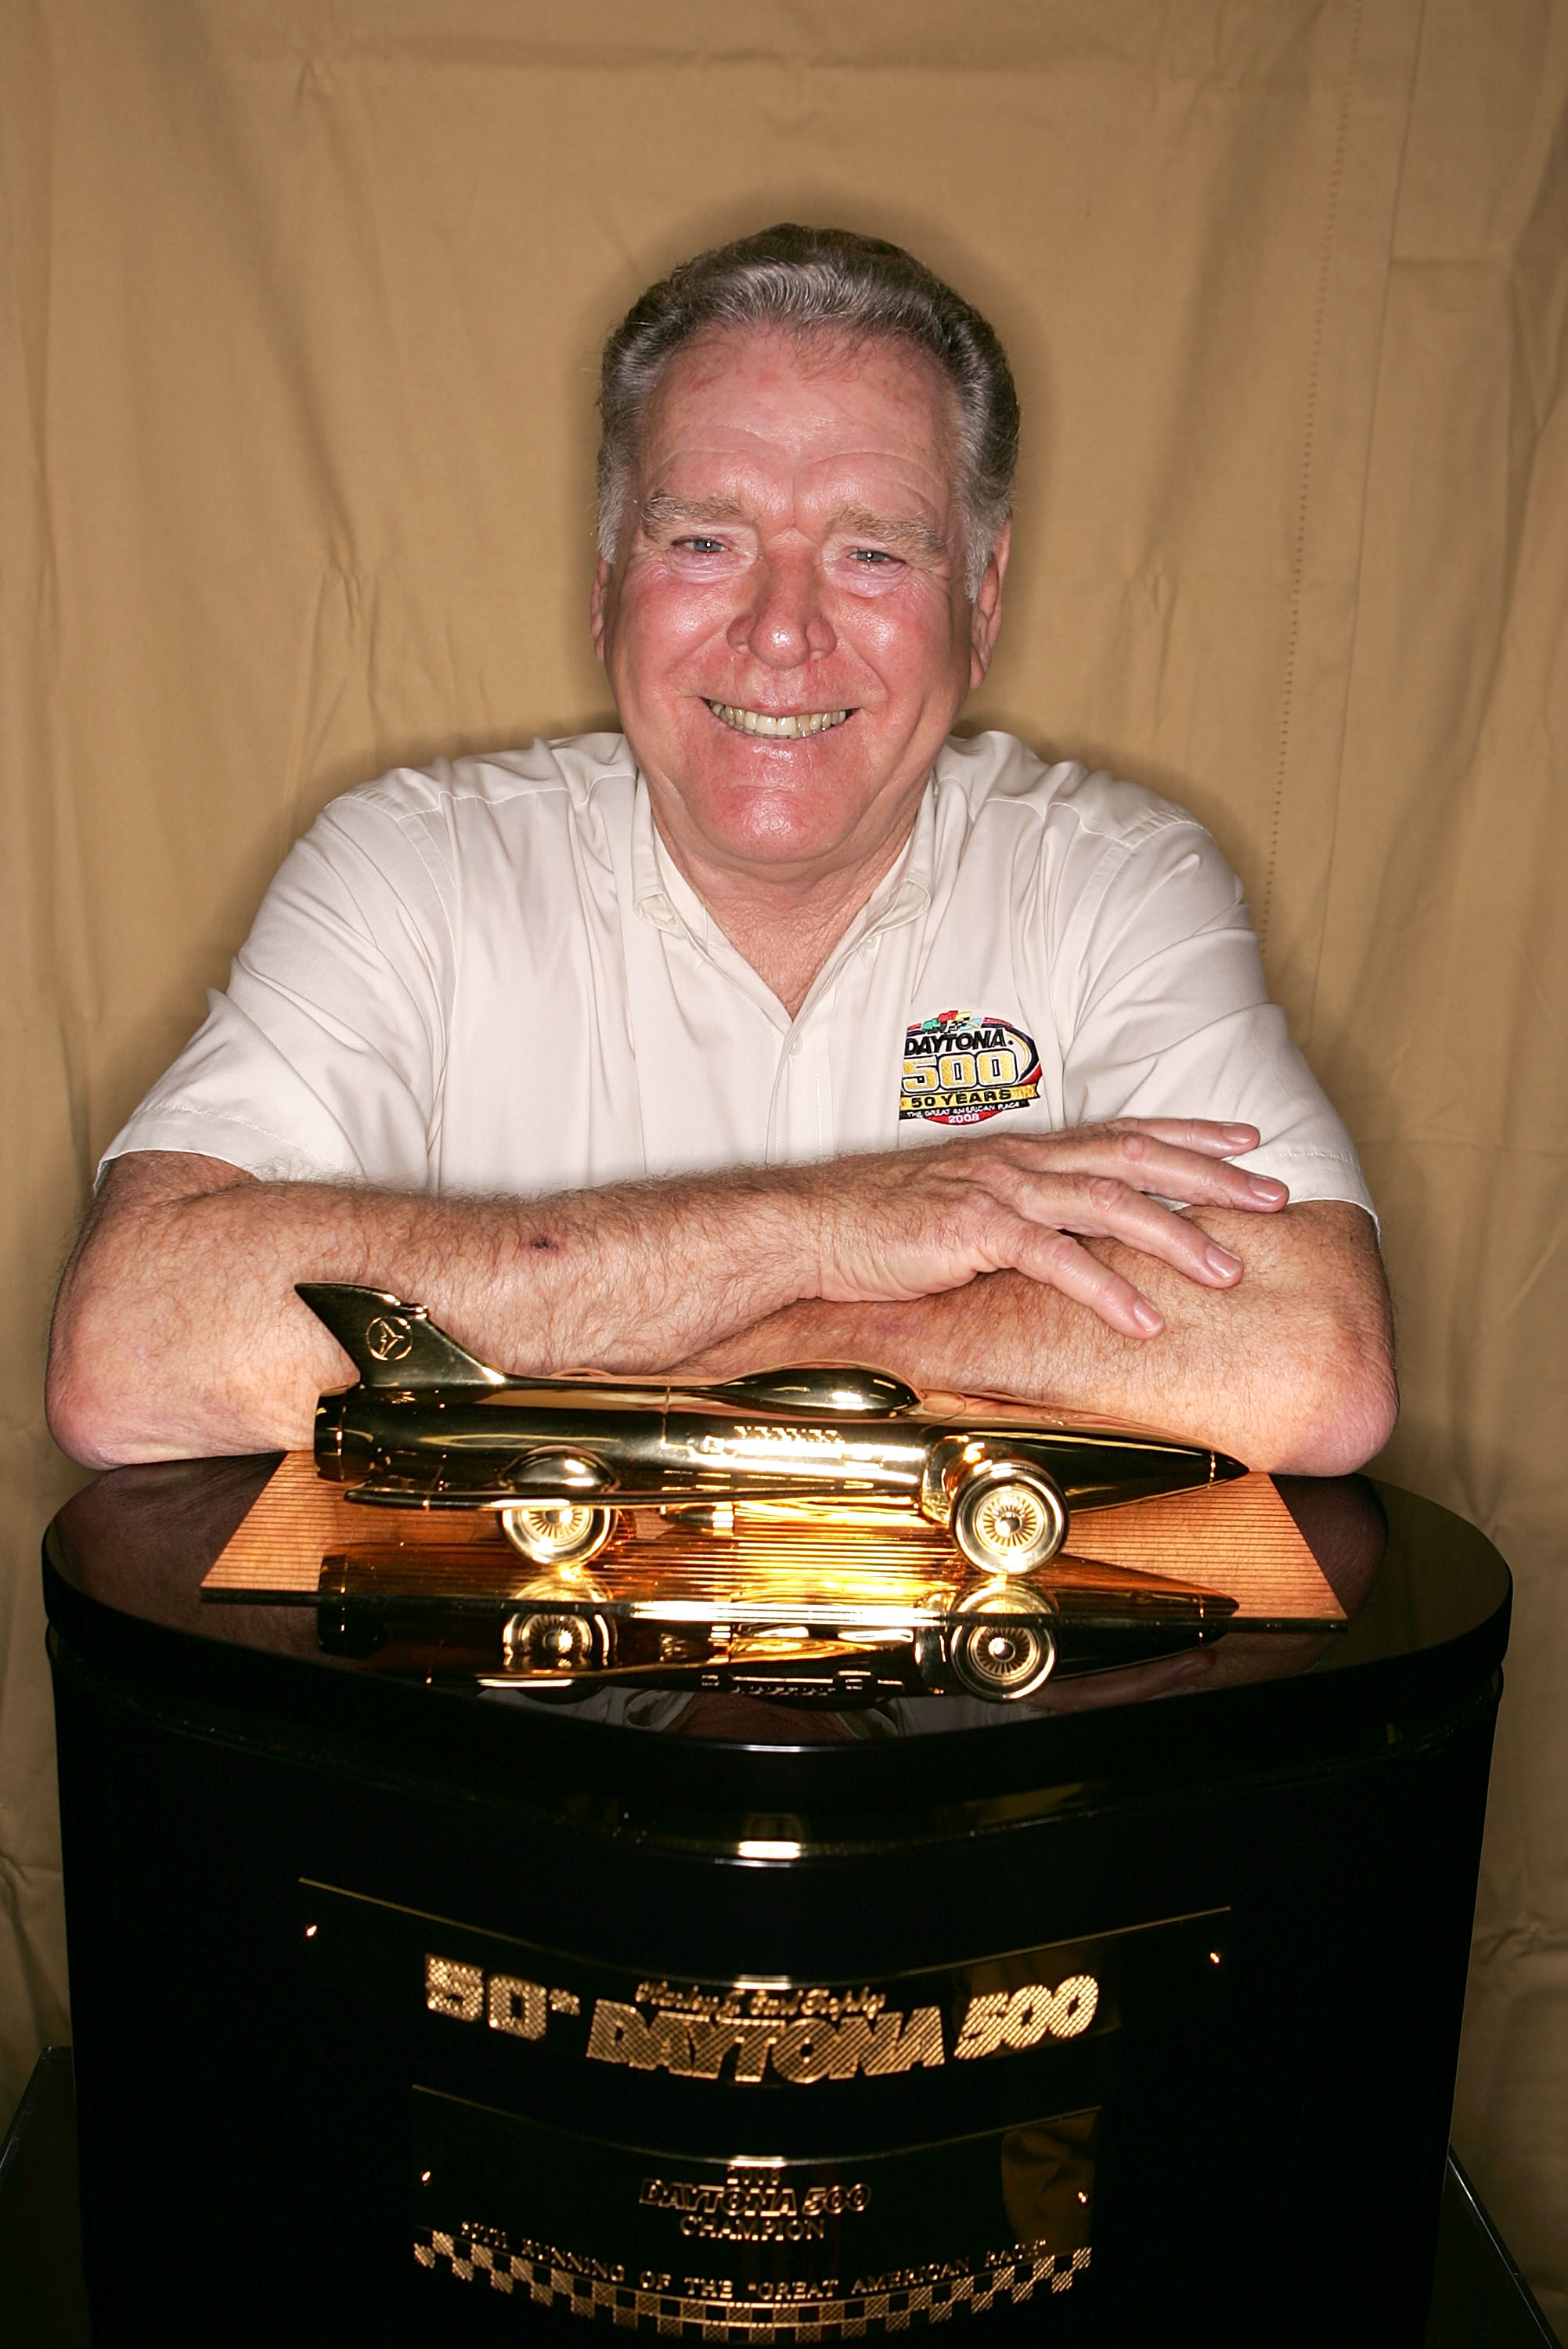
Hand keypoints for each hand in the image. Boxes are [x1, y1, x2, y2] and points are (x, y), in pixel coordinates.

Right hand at [806, 1119, 1287, 1336]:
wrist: (808, 1229)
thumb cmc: (880, 1228)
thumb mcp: (964, 1212)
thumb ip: (1020, 1219)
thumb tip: (1068, 1242)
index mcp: (1022, 1154)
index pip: (1123, 1132)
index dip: (1189, 1131)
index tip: (1247, 1137)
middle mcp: (1020, 1161)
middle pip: (1135, 1158)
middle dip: (1212, 1175)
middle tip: (1275, 1195)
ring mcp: (999, 1191)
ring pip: (1108, 1204)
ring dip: (1177, 1235)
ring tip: (1230, 1267)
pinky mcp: (973, 1230)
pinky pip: (1054, 1258)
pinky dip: (1106, 1288)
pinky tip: (1145, 1317)